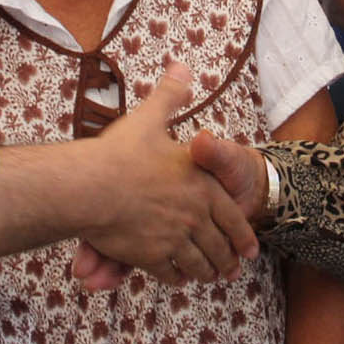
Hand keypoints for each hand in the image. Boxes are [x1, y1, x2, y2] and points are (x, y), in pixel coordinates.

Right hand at [68, 62, 257, 290]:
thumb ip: (170, 95)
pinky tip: (178, 278)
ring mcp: (174, 239)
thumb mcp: (151, 119)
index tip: (250, 251)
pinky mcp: (151, 256)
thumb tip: (181, 65)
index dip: (243, 237)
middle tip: (231, 271)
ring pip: (199, 264)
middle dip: (227, 262)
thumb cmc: (122, 153)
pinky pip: (170, 273)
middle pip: (219, 248)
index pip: (233, 218)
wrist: (92, 185)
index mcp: (203, 187)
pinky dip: (177, 278)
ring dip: (206, 272)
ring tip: (210, 277)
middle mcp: (195, 216)